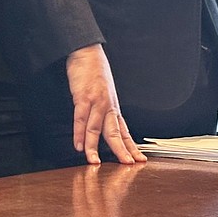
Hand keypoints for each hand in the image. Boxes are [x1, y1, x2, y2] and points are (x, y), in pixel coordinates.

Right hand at [65, 44, 147, 164]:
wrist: (87, 51)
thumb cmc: (94, 71)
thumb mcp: (104, 91)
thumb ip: (104, 108)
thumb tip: (105, 123)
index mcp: (113, 106)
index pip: (124, 131)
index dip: (130, 147)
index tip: (138, 160)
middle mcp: (108, 106)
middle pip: (115, 133)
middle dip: (121, 151)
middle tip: (127, 165)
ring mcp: (96, 101)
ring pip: (96, 129)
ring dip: (94, 147)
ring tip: (94, 162)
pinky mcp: (83, 96)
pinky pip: (81, 118)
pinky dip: (79, 133)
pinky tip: (79, 145)